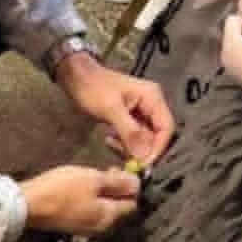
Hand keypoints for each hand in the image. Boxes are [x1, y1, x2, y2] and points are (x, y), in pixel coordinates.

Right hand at [20, 164, 139, 234]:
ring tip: (93, 176)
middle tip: (108, 169)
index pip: (133, 203)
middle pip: (120, 207)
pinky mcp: (74, 224)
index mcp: (110, 218)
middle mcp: (102, 227)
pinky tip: (82, 187)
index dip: (131, 185)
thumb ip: (118, 183)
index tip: (120, 169)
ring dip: (105, 192)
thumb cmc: (62, 189)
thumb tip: (138, 184)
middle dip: (118, 188)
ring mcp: (87, 228)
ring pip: (106, 208)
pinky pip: (92, 210)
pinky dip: (93, 198)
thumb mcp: (93, 180)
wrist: (28, 205)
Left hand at [55, 51, 174, 165]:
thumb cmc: (93, 87)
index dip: (157, 148)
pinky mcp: (130, 119)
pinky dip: (123, 143)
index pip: (166, 128)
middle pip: (156, 136)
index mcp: (152, 97)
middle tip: (125, 160)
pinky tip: (109, 140)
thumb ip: (129, 132)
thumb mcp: (111, 109)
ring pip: (144, 139)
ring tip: (111, 144)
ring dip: (130, 147)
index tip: (143, 164)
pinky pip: (134, 137)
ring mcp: (141, 112)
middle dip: (142, 150)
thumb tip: (144, 156)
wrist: (75, 77)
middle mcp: (151, 104)